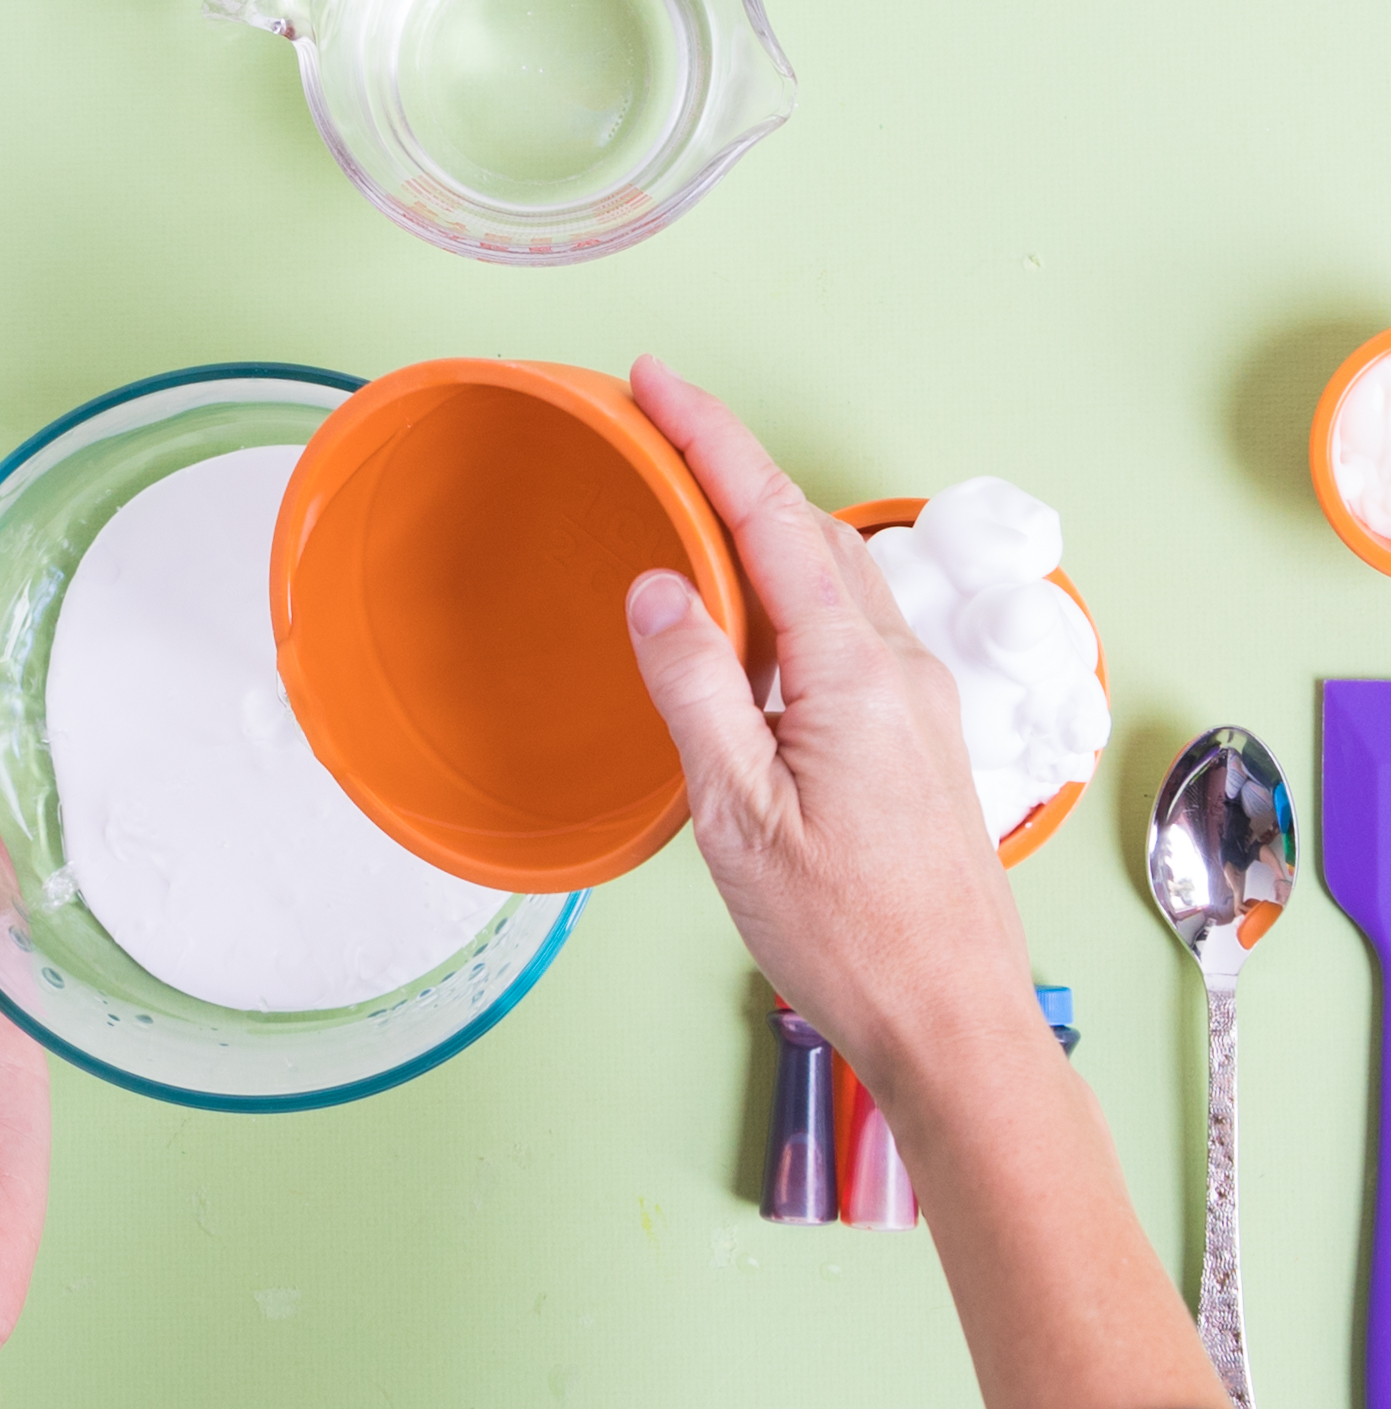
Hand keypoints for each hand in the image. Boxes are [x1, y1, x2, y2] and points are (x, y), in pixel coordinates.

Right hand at [620, 359, 1031, 1092]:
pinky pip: (845, 627)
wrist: (952, 1017)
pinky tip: (748, 623)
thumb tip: (657, 587)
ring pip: (832, 576)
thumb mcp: (737, 816)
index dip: (708, 437)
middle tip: (654, 434)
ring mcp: (915, 699)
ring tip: (686, 513)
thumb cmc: (849, 934)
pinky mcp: (914, 735)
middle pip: (807, 529)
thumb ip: (696, 688)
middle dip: (730, 467)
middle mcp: (896, 667)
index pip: (770, 516)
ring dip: (759, 528)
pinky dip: (787, 592)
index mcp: (850, 671)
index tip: (655, 381)